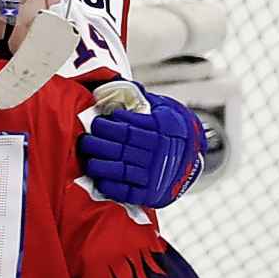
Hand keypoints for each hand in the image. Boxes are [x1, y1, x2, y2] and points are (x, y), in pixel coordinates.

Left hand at [78, 83, 205, 207]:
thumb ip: (144, 101)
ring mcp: (154, 174)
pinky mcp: (150, 193)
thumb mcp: (165, 111)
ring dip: (100, 166)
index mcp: (160, 130)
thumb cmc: (172, 132)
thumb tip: (123, 84)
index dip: (107, 126)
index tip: (97, 123)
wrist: (193, 161)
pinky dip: (111, 187)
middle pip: (120, 149)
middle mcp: (157, 152)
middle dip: (98, 144)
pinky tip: (100, 179)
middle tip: (86, 140)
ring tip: (89, 161)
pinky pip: (127, 192)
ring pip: (121, 170)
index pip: (127, 129)